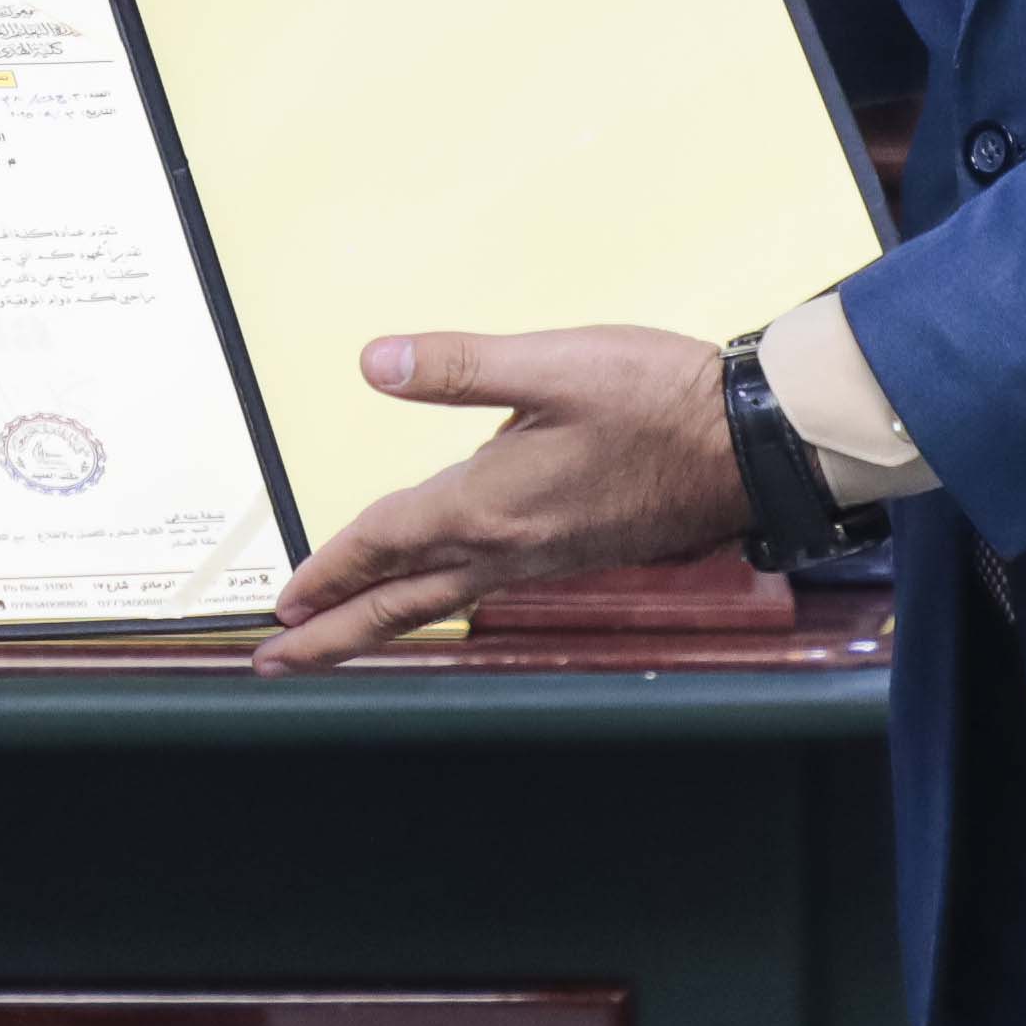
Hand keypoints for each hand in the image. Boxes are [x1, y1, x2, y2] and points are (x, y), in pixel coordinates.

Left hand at [254, 326, 736, 670]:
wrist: (749, 449)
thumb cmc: (660, 402)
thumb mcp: (554, 364)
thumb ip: (459, 366)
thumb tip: (375, 362)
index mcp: (490, 505)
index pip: (385, 543)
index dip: (329, 569)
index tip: (283, 604)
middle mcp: (507, 548)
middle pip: (400, 603)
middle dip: (333, 636)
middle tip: (276, 662)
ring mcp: (539, 559)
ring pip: (438, 602)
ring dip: (377, 624)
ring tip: (334, 640)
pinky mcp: (567, 556)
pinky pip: (478, 589)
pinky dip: (433, 602)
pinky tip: (432, 591)